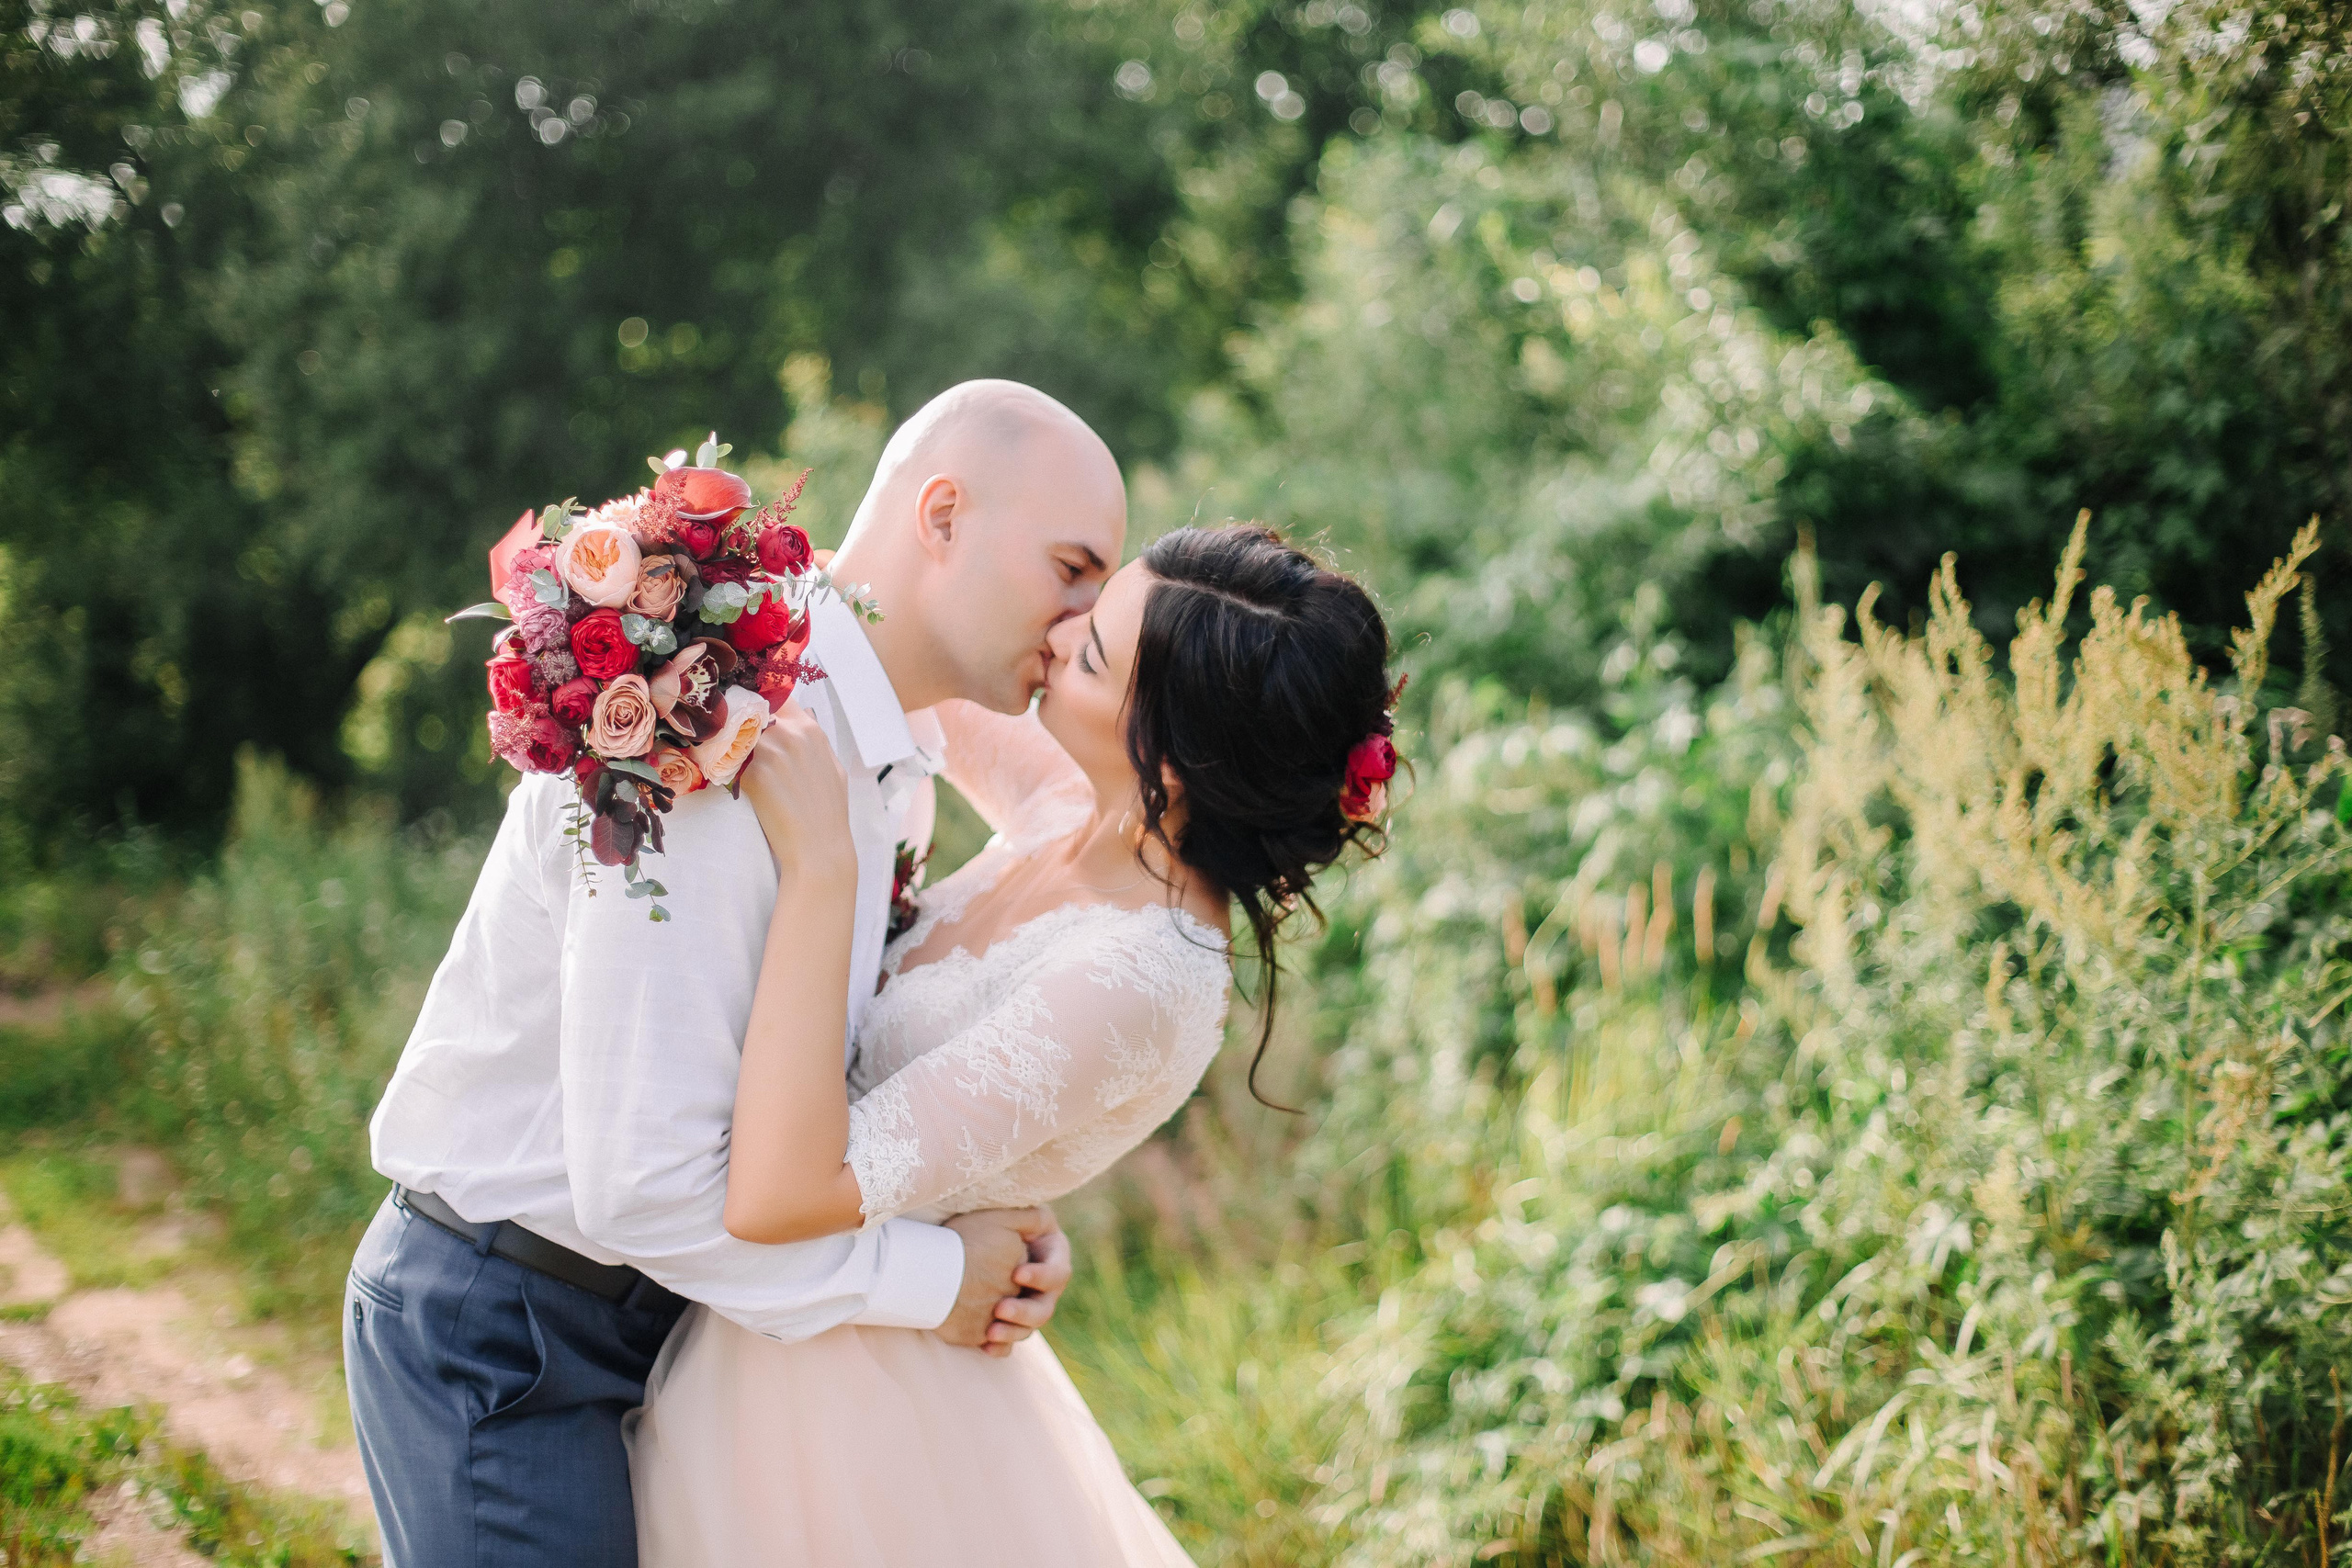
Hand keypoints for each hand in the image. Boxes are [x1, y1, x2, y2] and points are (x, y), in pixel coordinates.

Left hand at [739, 704, 854, 887]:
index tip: (751, 710)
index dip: (763, 701)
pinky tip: (728, 777)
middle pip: (751, 711)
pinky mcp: (751, 774)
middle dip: (740, 721)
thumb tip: (800, 720)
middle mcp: (789, 734)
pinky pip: (729, 759)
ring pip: (736, 733)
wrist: (818, 846)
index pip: (778, 695)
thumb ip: (814, 740)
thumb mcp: (832, 766)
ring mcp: (769, 752)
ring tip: (726, 757)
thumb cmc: (828, 810)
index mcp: (810, 730)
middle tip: (730, 735)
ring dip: (728, 742)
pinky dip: (724, 765)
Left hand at [985, 1205, 1069, 1349]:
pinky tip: (986, 1347)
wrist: (950, 1246)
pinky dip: (999, 1347)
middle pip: (1045, 1307)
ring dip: (1012, 1332)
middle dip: (1024, 1311)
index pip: (1058, 1272)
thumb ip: (1027, 1214)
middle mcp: (1042, 1286)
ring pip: (1028, 1328)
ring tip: (990, 1333)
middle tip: (1000, 1309)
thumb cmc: (981, 1220)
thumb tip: (1044, 1218)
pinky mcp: (1006, 1322)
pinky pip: (1009, 1343)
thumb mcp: (1005, 1212)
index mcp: (1050, 1256)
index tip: (1016, 1274)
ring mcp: (1025, 1305)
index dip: (1042, 1276)